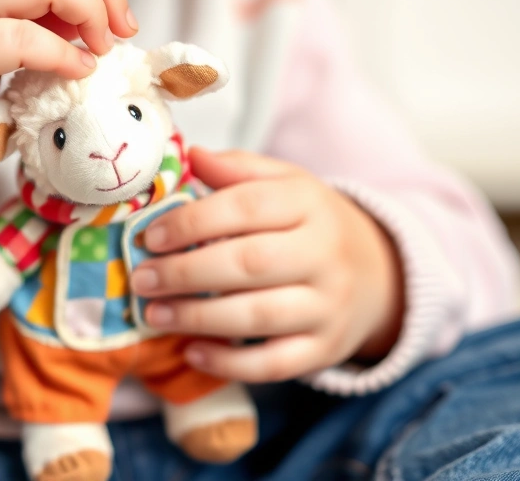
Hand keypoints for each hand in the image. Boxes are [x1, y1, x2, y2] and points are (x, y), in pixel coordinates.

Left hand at [131, 148, 403, 382]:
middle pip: (250, 263)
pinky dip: (229, 363)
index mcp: (309, 203)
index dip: (192, 222)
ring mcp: (328, 306)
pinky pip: (274, 363)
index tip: (150, 237)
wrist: (377, 274)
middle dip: (186, 273)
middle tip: (143, 279)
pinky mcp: (325, 349)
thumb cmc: (310, 224)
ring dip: (198, 317)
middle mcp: (325, 254)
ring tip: (154, 314)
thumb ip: (238, 169)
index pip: (247, 207)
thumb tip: (191, 155)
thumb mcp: (286, 184)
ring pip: (259, 316)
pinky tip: (192, 352)